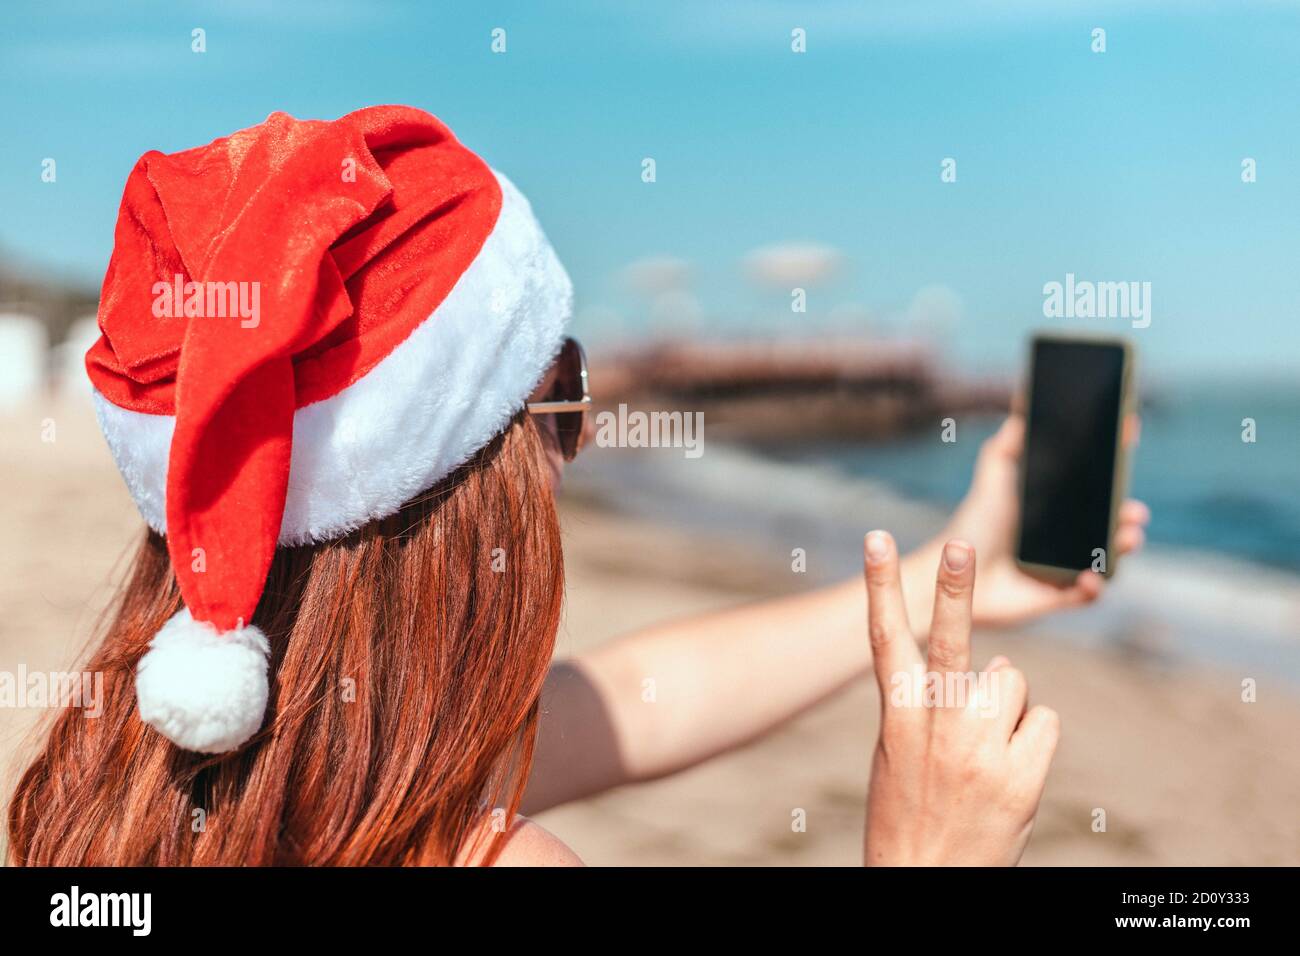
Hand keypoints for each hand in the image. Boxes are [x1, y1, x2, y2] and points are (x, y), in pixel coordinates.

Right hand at [863, 531, 1058, 865]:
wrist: (925, 883)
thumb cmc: (910, 810)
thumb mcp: (896, 752)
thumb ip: (934, 703)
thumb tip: (995, 667)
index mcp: (896, 718)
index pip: (884, 638)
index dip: (880, 585)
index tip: (876, 538)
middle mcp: (935, 729)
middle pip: (949, 643)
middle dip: (953, 590)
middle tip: (960, 548)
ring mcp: (978, 753)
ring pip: (1013, 681)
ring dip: (1007, 704)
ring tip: (987, 746)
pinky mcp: (1020, 777)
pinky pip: (1044, 721)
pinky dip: (1032, 738)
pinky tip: (1011, 768)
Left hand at [929, 415, 1150, 627]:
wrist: (950, 572)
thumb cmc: (973, 525)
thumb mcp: (993, 479)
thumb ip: (1009, 446)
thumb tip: (1023, 402)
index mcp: (1057, 507)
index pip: (1096, 487)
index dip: (1115, 469)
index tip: (1130, 442)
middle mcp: (1067, 537)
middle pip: (1111, 522)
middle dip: (1128, 513)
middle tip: (1134, 508)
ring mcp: (1065, 567)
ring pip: (1108, 557)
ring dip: (1123, 548)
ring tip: (1127, 536)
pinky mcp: (1056, 597)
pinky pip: (1085, 595)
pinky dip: (1093, 588)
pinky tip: (1089, 577)